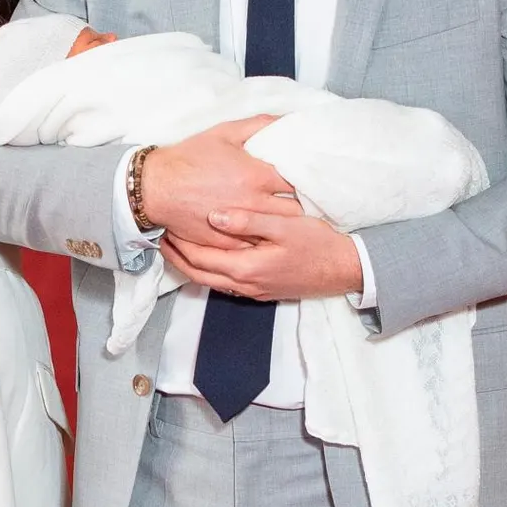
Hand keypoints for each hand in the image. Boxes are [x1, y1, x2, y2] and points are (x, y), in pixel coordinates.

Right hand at [143, 115, 300, 248]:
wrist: (156, 187)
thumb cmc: (189, 158)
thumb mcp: (224, 133)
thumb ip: (259, 125)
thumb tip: (285, 120)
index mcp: (256, 175)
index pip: (299, 182)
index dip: (307, 180)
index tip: (310, 179)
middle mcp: (253, 203)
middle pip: (295, 210)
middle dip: (301, 205)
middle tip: (303, 200)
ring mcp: (241, 226)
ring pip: (277, 231)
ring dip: (285, 225)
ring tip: (289, 219)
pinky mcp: (227, 243)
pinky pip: (255, 245)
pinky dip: (263, 239)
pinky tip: (265, 233)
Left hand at [160, 210, 363, 300]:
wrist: (344, 270)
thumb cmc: (318, 244)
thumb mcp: (285, 225)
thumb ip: (249, 220)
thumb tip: (214, 216)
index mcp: (246, 267)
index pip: (199, 258)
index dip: (179, 243)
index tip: (166, 224)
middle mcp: (245, 284)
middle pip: (198, 274)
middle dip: (177, 256)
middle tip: (162, 235)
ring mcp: (253, 290)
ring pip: (210, 281)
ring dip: (191, 264)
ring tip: (178, 244)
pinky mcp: (261, 290)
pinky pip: (225, 282)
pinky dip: (209, 269)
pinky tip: (209, 254)